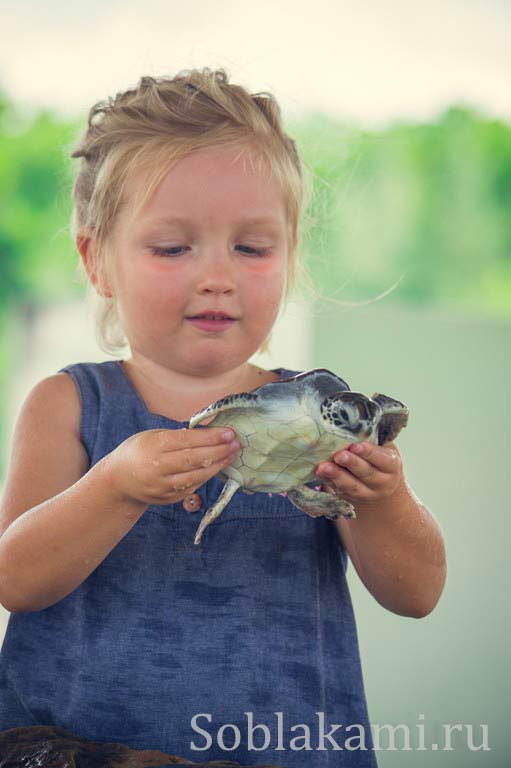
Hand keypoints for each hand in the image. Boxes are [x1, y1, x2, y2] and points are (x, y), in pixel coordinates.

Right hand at [103, 427, 239, 505]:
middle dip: (219, 450)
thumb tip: (210, 430)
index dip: (211, 437)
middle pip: (195, 459)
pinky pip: (193, 487)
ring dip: (218, 465)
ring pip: (197, 476)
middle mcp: (158, 467)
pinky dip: (207, 476)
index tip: (229, 431)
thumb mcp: (153, 436)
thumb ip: (179, 436)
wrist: (118, 480)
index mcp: (154, 446)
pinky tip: (218, 467)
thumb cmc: (140, 450)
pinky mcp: (168, 498)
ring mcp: (163, 485)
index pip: (187, 440)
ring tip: (232, 454)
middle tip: (236, 443)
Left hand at [315, 441, 403, 507]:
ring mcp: (367, 494)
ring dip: (336, 476)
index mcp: (392, 466)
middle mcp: (382, 483)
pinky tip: (319, 472)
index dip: (369, 453)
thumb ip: (373, 438)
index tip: (356, 446)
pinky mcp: (351, 499)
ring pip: (352, 487)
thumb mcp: (384, 447)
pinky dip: (328, 481)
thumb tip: (353, 423)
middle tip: (339, 455)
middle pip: (366, 474)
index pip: (382, 459)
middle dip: (351, 464)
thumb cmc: (380, 457)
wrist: (383, 486)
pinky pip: (339, 491)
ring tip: (324, 467)